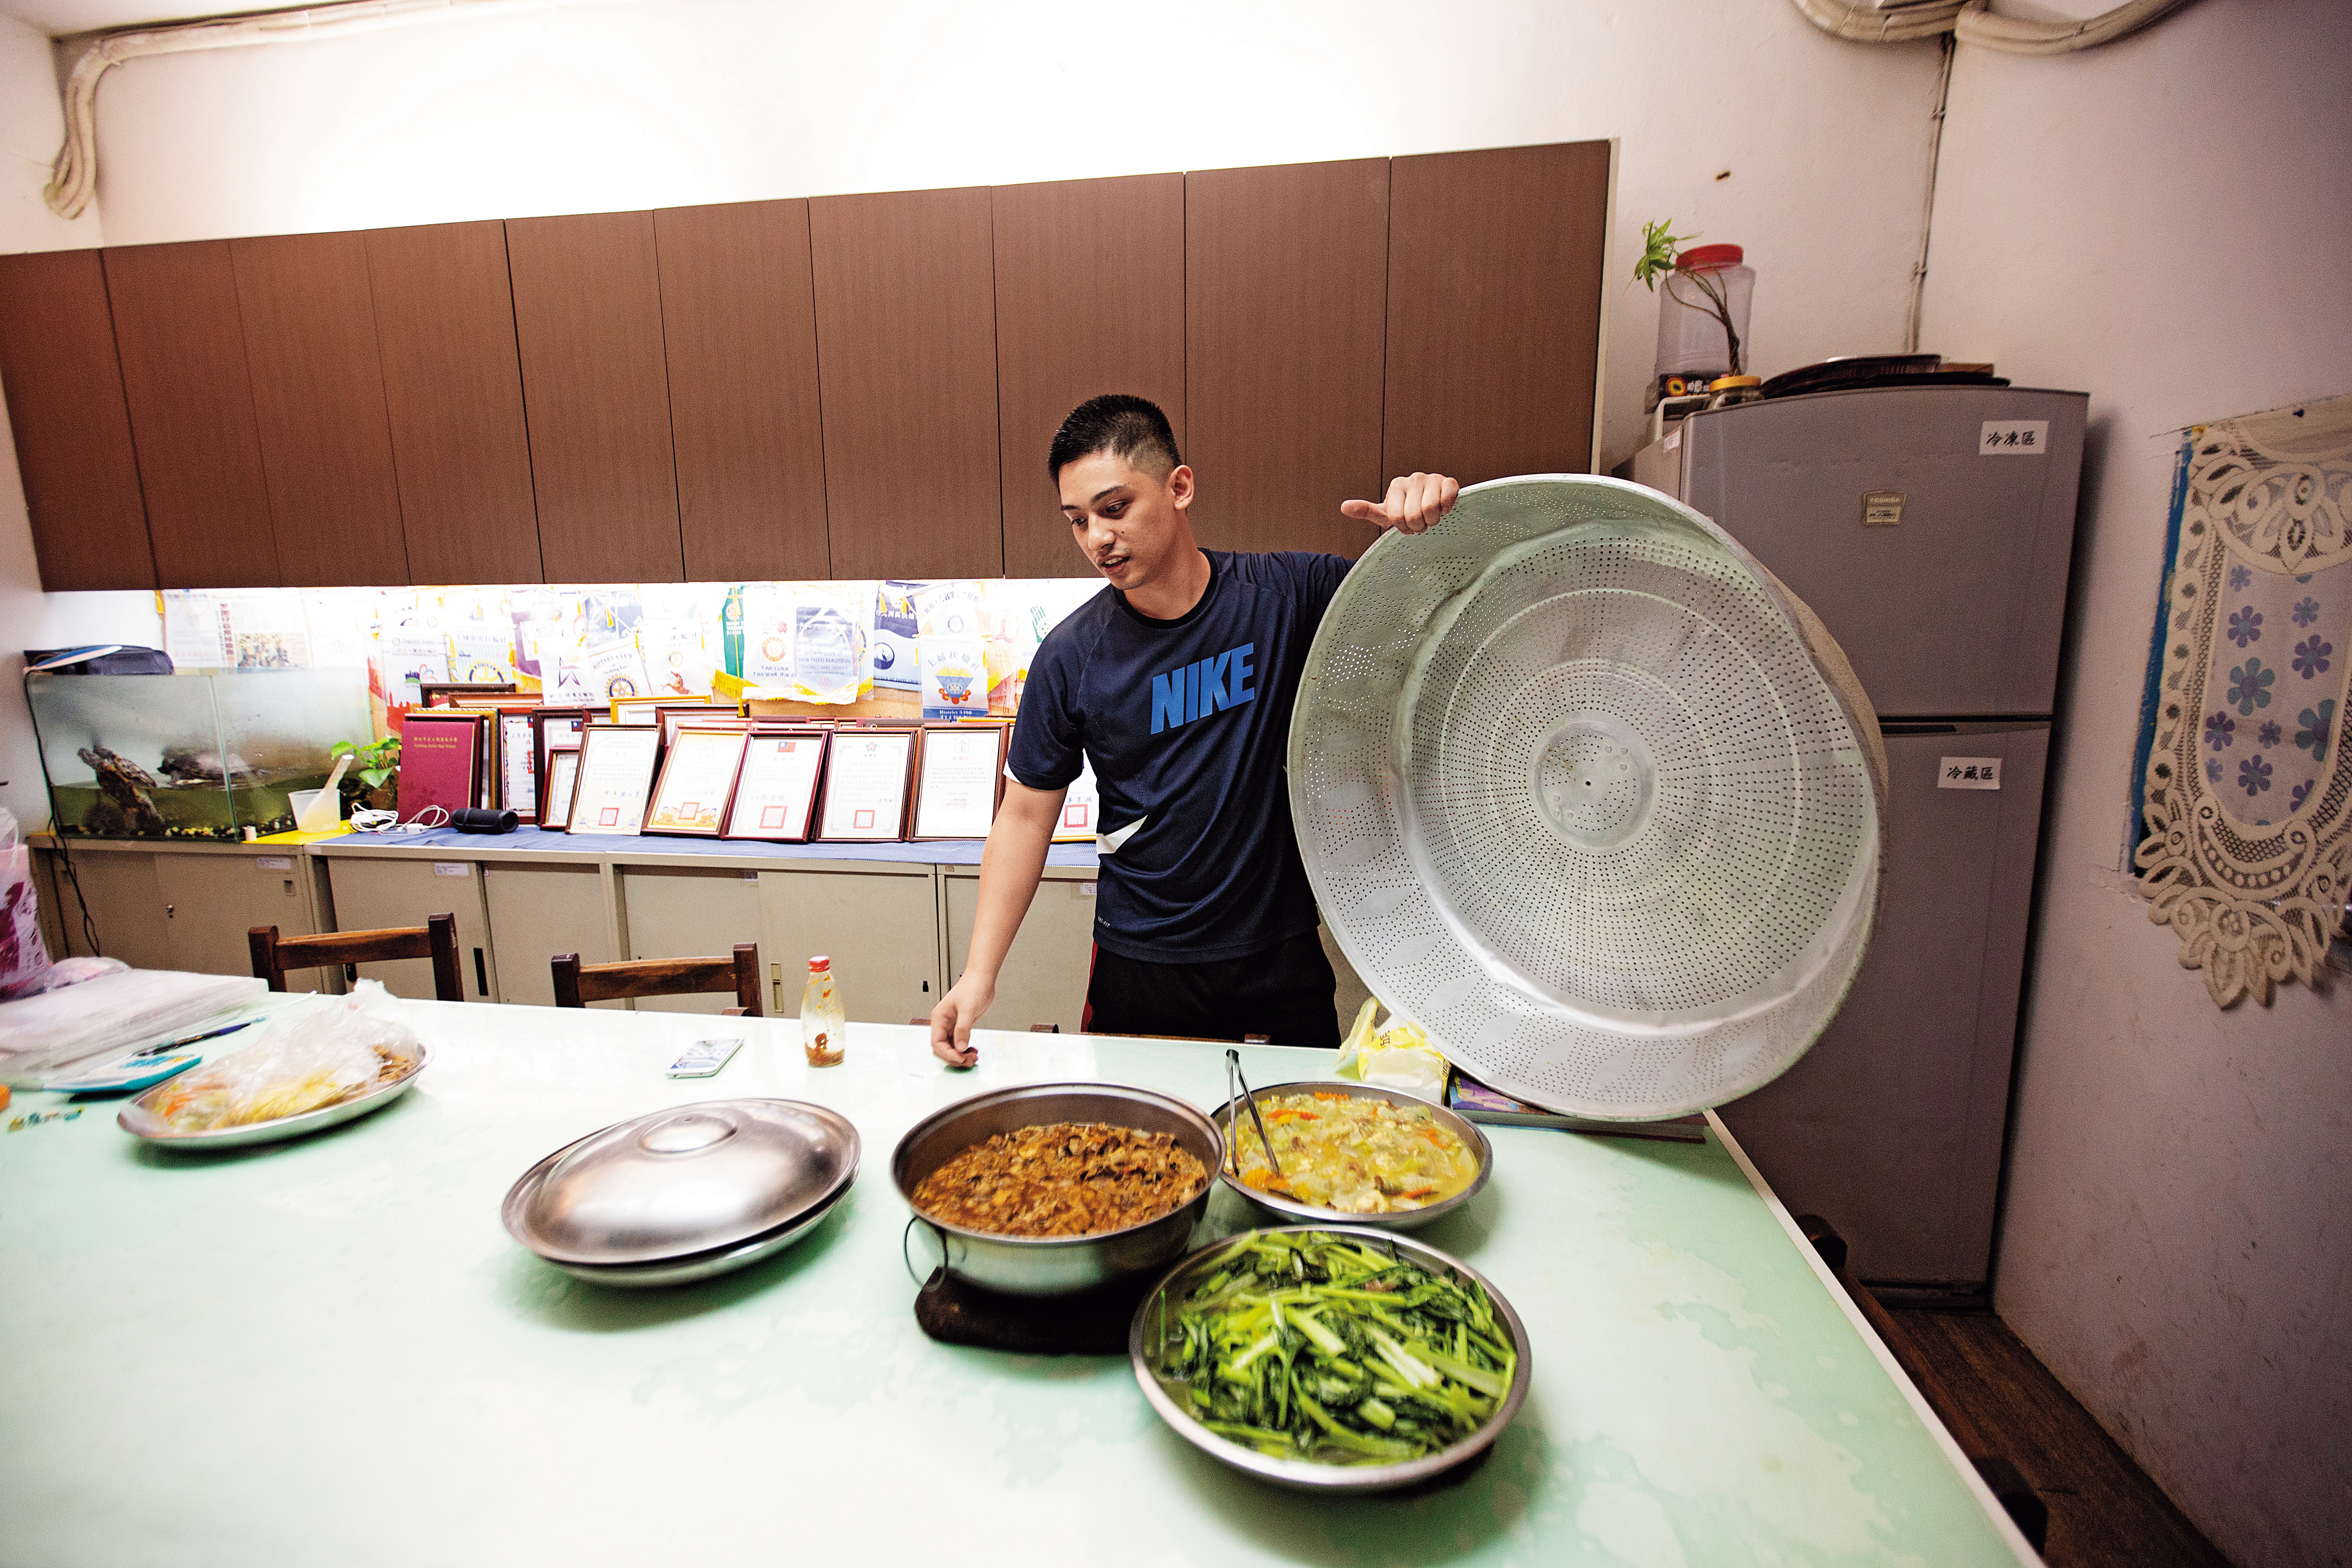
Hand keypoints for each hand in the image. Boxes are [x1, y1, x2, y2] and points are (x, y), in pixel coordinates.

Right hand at [929, 973, 994, 1066]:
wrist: (982, 978)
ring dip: (960, 1055)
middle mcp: (943, 1023)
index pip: (937, 1042)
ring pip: (951, 1047)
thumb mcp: (967, 1009)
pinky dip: (964, 1049)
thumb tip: (960, 1047)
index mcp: (939, 1017)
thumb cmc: (972, 986)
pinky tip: (972, 1051)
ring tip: (972, 1058)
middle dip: (954, 1057)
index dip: (947, 1053)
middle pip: (943, 1047)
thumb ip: (963, 1029)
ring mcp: (952, 1025)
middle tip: (968, 1061)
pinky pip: (959, 1043)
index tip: (959, 1058)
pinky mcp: (961, 1026)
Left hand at [1341, 473, 1459, 534]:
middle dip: (1418, 526)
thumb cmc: (1407, 512)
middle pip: (1414, 515)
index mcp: (1396, 485)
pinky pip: (1448, 498)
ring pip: (1431, 510)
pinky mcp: (1448, 481)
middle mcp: (1413, 479)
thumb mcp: (1386, 514)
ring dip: (1433, 521)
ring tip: (1430, 517)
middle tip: (1419, 523)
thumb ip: (1366, 511)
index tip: (1405, 525)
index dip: (1403, 528)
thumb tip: (1343, 507)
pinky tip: (1444, 509)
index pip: (1397, 518)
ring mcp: (1432, 478)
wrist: (1433, 507)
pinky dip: (1447, 509)